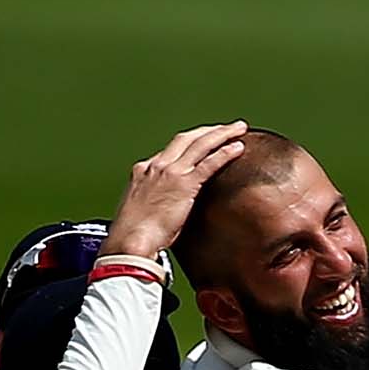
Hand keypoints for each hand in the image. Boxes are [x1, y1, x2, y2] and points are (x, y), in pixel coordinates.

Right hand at [103, 122, 248, 259]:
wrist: (129, 242)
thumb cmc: (133, 237)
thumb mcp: (140, 212)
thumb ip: (154, 203)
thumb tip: (165, 212)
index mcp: (143, 171)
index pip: (170, 150)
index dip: (190, 143)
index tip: (204, 142)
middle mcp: (157, 165)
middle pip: (186, 138)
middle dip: (208, 130)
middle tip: (227, 127)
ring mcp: (170, 172)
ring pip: (201, 144)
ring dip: (222, 134)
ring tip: (239, 128)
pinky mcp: (184, 184)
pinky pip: (209, 163)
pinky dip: (225, 153)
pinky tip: (238, 148)